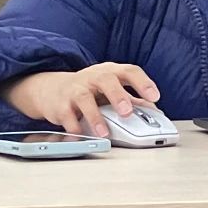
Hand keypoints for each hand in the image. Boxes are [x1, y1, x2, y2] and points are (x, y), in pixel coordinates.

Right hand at [0, 63, 159, 137]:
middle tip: (127, 112)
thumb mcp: (111, 90)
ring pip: (85, 98)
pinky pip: (67, 115)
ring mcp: (76, 89)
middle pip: (106, 80)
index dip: (143, 83)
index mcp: (111, 72)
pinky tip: (81, 136)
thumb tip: (153, 111)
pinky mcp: (61, 104)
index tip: (154, 96)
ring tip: (104, 133)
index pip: (130, 71)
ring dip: (95, 117)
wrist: (53, 88)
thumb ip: (132, 99)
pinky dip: (74, 127)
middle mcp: (94, 77)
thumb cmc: (90, 89)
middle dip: (118, 96)